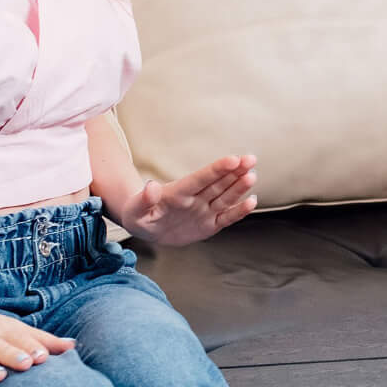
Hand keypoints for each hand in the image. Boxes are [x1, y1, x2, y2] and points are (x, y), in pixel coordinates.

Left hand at [116, 155, 257, 247]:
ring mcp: (204, 211)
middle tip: (250, 159)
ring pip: (225, 197)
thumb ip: (144, 199)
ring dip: (239, 187)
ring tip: (252, 175)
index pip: (200, 179)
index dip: (217, 169)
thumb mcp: (135, 210)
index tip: (232, 159)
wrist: (147, 227)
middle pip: (218, 183)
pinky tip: (251, 201)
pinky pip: (226, 218)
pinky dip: (239, 211)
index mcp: (178, 193)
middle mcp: (195, 199)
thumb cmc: (138, 214)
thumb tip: (151, 187)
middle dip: (235, 171)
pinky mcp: (209, 225)